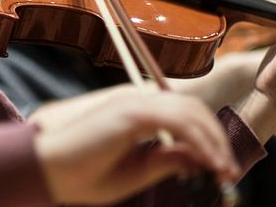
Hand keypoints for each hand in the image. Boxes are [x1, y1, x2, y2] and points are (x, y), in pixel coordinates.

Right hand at [33, 87, 239, 204]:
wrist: (45, 172)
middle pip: (194, 110)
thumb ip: (167, 160)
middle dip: (217, 139)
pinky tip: (210, 163)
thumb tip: (198, 158)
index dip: (209, 139)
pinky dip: (199, 142)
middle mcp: (138, 100)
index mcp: (138, 112)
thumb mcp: (136, 172)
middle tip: (229, 171)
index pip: (184, 115)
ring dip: (213, 142)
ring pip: (190, 113)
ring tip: (224, 170)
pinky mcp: (131, 113)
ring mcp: (134, 103)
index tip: (222, 168)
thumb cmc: (82, 174)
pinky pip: (177, 122)